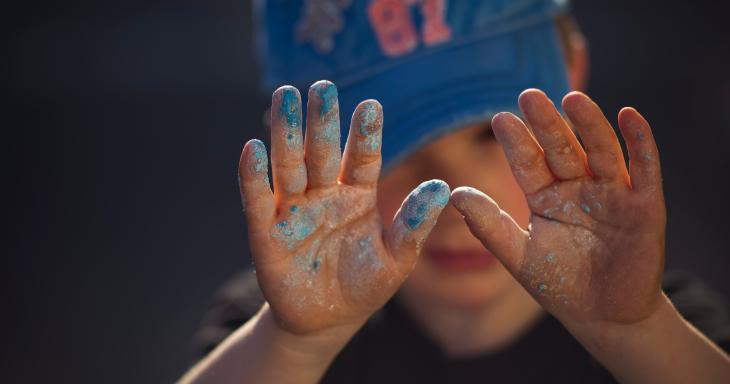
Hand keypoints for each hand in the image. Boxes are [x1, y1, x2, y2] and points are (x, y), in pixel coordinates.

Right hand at [238, 81, 448, 333]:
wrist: (327, 321)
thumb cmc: (365, 286)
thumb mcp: (397, 259)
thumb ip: (414, 224)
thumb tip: (443, 188)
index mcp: (357, 196)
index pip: (362, 158)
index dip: (365, 133)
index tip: (372, 105)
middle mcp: (324, 195)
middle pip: (321, 152)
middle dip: (321, 120)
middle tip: (321, 87)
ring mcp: (293, 211)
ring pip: (289, 166)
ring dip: (286, 133)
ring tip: (286, 97)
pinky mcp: (266, 233)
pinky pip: (258, 201)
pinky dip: (254, 177)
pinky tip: (253, 149)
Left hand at [451, 89, 664, 324]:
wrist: (603, 316)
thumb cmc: (559, 284)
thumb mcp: (520, 256)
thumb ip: (489, 225)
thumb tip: (453, 192)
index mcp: (546, 196)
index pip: (529, 163)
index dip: (517, 142)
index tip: (500, 119)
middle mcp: (578, 188)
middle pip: (562, 149)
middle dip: (547, 123)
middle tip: (529, 95)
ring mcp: (612, 194)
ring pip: (600, 150)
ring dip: (589, 124)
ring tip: (572, 99)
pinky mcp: (645, 206)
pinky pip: (644, 169)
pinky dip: (640, 142)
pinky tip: (628, 115)